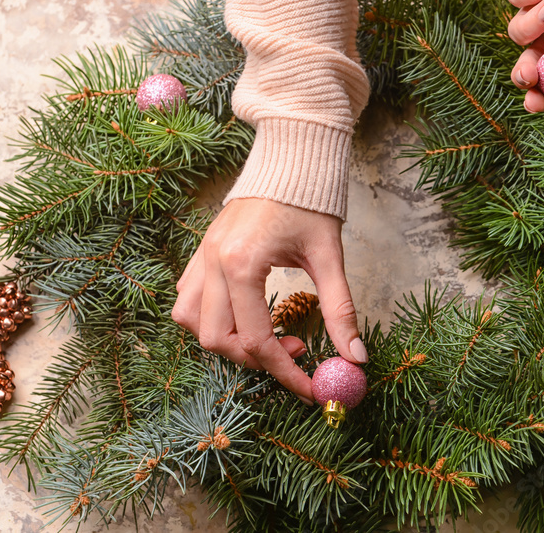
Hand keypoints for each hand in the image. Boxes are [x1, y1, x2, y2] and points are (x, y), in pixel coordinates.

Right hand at [171, 198, 366, 404]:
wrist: (290, 156)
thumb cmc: (310, 202)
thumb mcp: (330, 257)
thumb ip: (340, 309)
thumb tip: (355, 357)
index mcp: (243, 263)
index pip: (257, 339)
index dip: (285, 373)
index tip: (310, 388)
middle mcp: (213, 262)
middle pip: (217, 339)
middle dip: (255, 359)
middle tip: (293, 351)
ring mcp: (201, 256)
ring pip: (190, 322)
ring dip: (225, 340)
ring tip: (266, 334)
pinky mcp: (200, 252)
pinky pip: (188, 298)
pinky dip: (210, 317)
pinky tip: (244, 314)